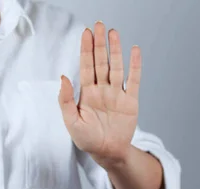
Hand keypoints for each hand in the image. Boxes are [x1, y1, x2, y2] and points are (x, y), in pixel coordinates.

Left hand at [58, 21, 140, 167]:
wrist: (107, 153)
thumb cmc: (87, 139)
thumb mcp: (71, 122)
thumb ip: (66, 100)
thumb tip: (63, 77)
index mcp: (86, 94)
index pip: (85, 67)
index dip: (85, 50)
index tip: (85, 33)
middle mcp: (102, 90)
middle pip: (101, 62)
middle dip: (99, 44)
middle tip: (99, 25)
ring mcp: (117, 94)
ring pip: (116, 67)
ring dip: (115, 50)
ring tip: (113, 33)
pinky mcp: (131, 101)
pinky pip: (134, 79)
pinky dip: (135, 65)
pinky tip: (134, 50)